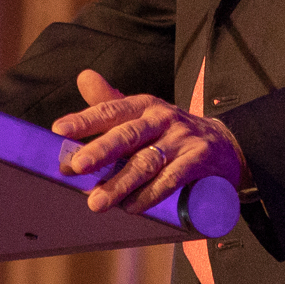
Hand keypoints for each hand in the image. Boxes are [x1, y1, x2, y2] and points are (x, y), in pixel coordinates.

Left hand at [53, 69, 244, 215]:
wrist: (225, 145)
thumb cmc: (171, 132)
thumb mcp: (144, 113)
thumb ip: (111, 101)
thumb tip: (82, 76)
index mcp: (145, 105)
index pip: (112, 110)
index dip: (85, 120)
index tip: (59, 131)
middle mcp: (163, 118)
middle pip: (128, 135)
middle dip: (101, 151)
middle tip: (76, 167)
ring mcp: (182, 139)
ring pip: (147, 162)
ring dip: (120, 183)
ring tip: (97, 202)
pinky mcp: (199, 160)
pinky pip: (173, 178)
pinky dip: (151, 194)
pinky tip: (132, 206)